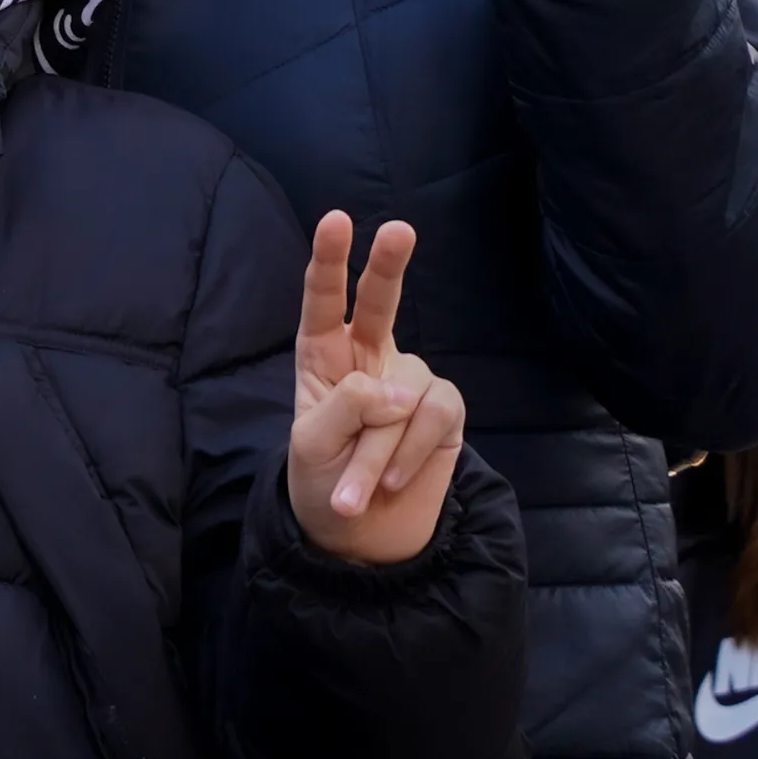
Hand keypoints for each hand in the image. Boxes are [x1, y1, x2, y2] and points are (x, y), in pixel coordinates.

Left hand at [288, 212, 464, 565]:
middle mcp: (369, 357)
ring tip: (363, 489)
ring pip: (402, 396)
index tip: (335, 220)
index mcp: (323, 356)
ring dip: (379, 449)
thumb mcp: (314, 445)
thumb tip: (399, 392)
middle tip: (400, 229)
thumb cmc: (322, 481)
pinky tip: (394, 479)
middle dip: (387, 265)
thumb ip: (349, 406)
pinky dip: (411, 452)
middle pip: (378, 303)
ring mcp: (410, 382)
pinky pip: (434, 417)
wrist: (360, 538)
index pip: (323, 301)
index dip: (329, 260)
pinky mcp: (444, 411)